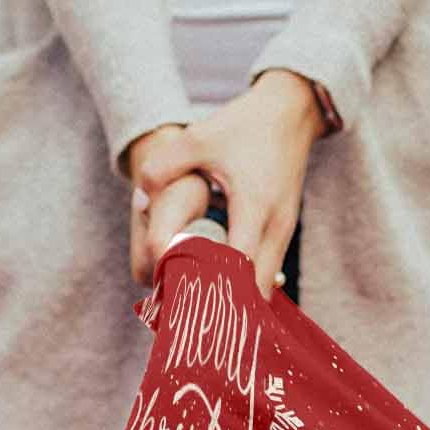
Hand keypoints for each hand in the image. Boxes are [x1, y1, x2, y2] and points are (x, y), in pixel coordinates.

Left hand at [132, 71, 324, 298]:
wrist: (291, 111)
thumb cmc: (244, 125)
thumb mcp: (199, 138)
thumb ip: (163, 166)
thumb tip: (139, 201)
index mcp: (254, 206)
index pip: (239, 266)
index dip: (216, 288)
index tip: (189, 303)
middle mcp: (275, 226)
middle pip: (256, 290)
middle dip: (227, 308)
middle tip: (193, 318)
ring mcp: (284, 232)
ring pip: (264, 287)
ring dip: (237, 300)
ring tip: (204, 311)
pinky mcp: (284, 233)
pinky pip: (267, 274)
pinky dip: (246, 287)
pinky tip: (221, 292)